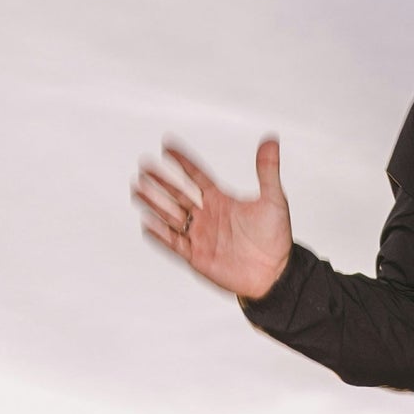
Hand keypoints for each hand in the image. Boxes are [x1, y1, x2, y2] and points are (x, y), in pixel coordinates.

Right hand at [136, 137, 293, 299]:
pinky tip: (147, 222)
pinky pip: (174, 243)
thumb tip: (271, 140)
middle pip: (178, 194)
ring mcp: (200, 236)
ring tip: (137, 189)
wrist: (274, 274)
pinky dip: (160, 234)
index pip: (197, 176)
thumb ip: (267, 170)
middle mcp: (207, 216)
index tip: (167, 146)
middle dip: (161, 181)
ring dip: (154, 203)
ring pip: (171, 216)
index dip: (183, 162)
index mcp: (221, 200)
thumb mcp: (273, 199)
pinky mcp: (196, 256)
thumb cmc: (275, 238)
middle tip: (144, 166)